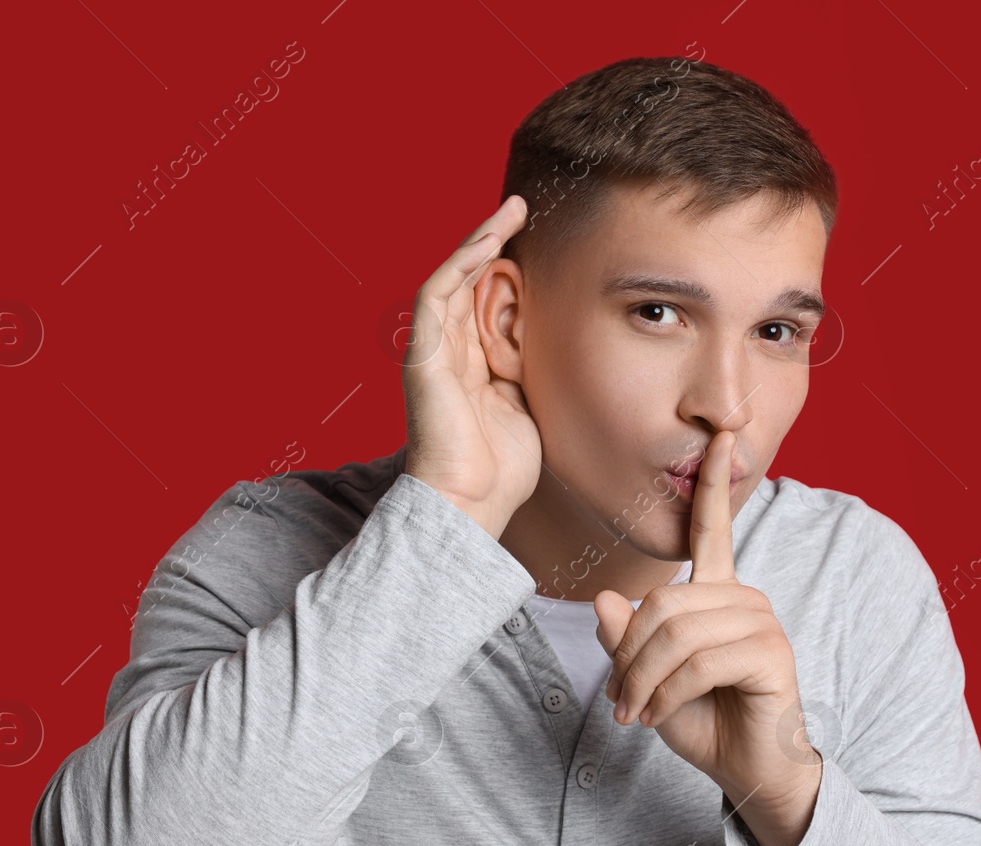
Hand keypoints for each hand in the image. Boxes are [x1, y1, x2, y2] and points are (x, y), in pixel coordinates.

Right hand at [402, 194, 537, 540]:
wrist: (470, 502)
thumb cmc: (501, 470)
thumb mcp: (530, 406)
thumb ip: (532, 371)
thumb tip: (557, 343)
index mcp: (472, 364)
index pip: (486, 302)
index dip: (507, 268)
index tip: (537, 240)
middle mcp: (449, 352)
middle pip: (469, 282)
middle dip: (494, 241)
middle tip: (523, 208)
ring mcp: (432, 351)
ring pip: (453, 279)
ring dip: (480, 241)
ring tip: (509, 210)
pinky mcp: (423, 354)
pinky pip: (437, 295)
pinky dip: (460, 265)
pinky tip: (487, 243)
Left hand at [592, 430, 818, 806]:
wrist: (745, 770)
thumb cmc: (700, 719)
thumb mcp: (646, 679)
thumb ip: (625, 640)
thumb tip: (607, 600)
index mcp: (717, 592)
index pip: (714, 528)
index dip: (715, 483)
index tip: (722, 435)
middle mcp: (744, 597)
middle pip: (663, 602)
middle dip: (629, 656)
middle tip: (620, 701)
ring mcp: (763, 623)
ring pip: (676, 633)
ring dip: (643, 681)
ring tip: (637, 713)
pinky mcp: (772, 655)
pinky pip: (699, 663)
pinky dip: (666, 695)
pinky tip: (660, 717)